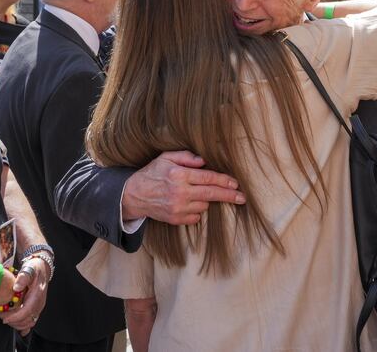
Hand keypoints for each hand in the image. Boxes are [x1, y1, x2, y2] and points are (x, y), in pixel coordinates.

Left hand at [0, 255, 49, 335]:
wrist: (42, 269)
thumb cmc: (34, 269)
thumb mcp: (28, 269)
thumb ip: (23, 277)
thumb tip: (16, 287)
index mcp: (38, 294)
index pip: (27, 310)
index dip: (16, 317)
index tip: (5, 319)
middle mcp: (40, 303)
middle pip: (27, 319)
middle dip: (13, 321)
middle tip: (1, 316)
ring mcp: (39, 307)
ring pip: (29, 322)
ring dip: (17, 324)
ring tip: (5, 318)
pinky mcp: (37, 308)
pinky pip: (31, 321)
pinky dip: (23, 326)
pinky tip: (17, 328)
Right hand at [122, 150, 245, 224]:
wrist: (134, 195)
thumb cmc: (152, 173)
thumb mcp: (166, 158)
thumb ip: (186, 157)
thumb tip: (204, 161)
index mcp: (179, 175)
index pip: (208, 178)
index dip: (224, 180)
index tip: (235, 183)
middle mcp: (179, 192)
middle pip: (211, 194)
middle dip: (229, 195)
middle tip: (242, 197)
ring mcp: (178, 208)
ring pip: (204, 205)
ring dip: (206, 199)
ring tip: (196, 193)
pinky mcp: (176, 219)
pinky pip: (196, 216)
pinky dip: (196, 210)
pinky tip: (189, 203)